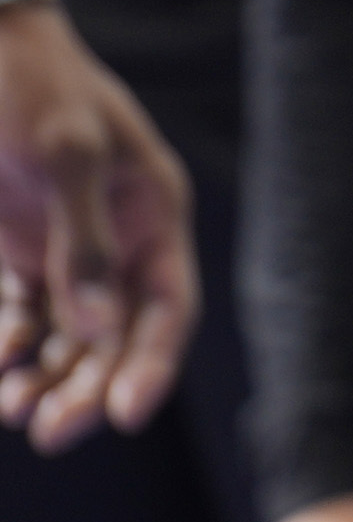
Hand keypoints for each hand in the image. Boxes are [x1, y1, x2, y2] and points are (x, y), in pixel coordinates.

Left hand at [0, 1, 194, 450]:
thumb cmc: (30, 88)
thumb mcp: (66, 154)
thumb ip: (82, 242)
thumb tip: (102, 328)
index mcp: (152, 211)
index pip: (168, 305)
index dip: (153, 363)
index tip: (126, 415)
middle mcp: (115, 242)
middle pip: (117, 338)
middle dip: (89, 389)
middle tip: (52, 432)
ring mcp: (63, 252)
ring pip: (67, 342)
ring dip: (45, 381)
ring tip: (12, 409)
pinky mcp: (14, 258)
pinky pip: (18, 322)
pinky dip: (8, 351)